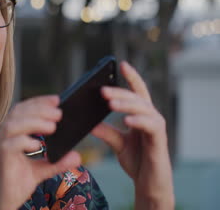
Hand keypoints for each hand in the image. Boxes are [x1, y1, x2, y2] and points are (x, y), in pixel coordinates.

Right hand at [0, 96, 80, 209]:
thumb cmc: (13, 185)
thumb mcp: (38, 172)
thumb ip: (56, 162)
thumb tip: (77, 156)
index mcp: (9, 136)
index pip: (21, 110)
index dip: (38, 102)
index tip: (57, 100)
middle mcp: (1, 139)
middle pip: (17, 113)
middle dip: (39, 109)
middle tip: (59, 114)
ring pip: (12, 125)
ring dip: (34, 122)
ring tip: (53, 127)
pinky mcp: (0, 162)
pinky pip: (8, 146)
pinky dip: (24, 141)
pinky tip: (38, 145)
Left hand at [91, 61, 174, 209]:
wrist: (149, 183)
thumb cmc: (137, 160)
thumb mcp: (117, 143)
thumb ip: (106, 131)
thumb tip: (88, 121)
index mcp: (141, 115)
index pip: (136, 92)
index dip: (131, 77)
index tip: (121, 64)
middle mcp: (151, 117)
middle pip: (136, 98)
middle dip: (119, 92)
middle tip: (102, 91)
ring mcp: (156, 127)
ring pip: (143, 108)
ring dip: (126, 104)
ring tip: (110, 104)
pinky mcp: (159, 139)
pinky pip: (150, 126)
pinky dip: (138, 121)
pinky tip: (126, 120)